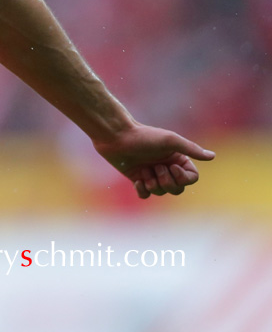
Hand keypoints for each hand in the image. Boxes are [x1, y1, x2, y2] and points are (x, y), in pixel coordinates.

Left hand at [93, 124, 214, 198]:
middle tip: (155, 167)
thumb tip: (213, 156)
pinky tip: (137, 180)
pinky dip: (142, 191)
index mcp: (177, 159)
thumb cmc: (144, 136)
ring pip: (161, 192)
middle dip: (167, 182)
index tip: (170, 166)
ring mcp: (152, 174)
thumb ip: (191, 149)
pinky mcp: (137, 179)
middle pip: (177, 189)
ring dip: (153, 183)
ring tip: (144, 170)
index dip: (183, 177)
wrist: (116, 136)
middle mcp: (166, 167)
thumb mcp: (170, 140)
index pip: (192, 178)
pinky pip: (146, 195)